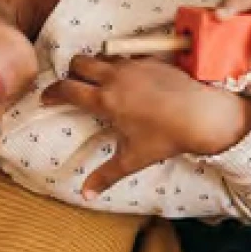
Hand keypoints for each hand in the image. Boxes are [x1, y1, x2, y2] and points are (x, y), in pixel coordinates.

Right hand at [44, 54, 250, 196]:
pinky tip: (130, 80)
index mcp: (105, 99)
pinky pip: (127, 57)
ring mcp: (134, 64)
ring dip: (96, 65)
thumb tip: (85, 196)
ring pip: (103, 56)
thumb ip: (106, 175)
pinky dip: (121, 65)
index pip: (67, 89)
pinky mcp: (151, 59)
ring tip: (100, 82)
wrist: (203, 114)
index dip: (52, 92)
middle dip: (71, 72)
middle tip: (74, 87)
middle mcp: (115, 76)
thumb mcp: (133, 159)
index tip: (47, 98)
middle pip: (79, 62)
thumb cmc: (166, 138)